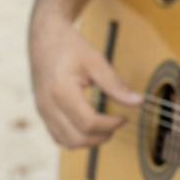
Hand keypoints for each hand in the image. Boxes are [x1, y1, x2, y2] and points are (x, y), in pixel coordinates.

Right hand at [29, 14, 141, 148]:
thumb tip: (138, 102)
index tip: (123, 117)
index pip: (89, 123)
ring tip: (104, 126)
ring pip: (66, 142)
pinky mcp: (41, 112)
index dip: (110, 125)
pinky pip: (57, 136)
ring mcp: (42, 110)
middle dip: (101, 137)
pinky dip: (75, 137)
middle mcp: (48, 105)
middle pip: (77, 139)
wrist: (45, 37)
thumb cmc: (70, 46)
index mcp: (61, 91)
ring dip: (88, 141)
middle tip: (115, 123)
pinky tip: (88, 125)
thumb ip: (116, 85)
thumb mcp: (96, 61)